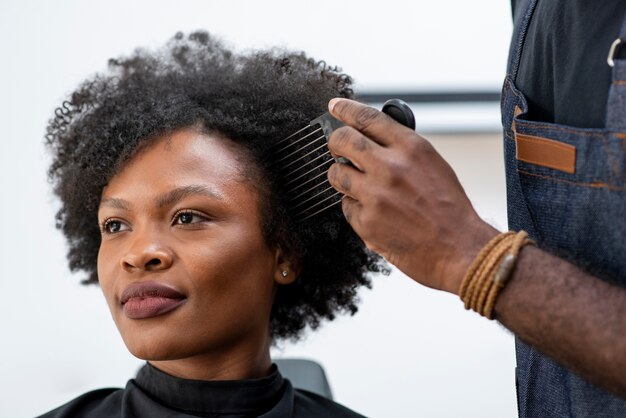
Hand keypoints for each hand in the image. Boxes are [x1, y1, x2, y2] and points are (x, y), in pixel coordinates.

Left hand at [326, 98, 497, 293]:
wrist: (460, 249)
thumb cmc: (450, 208)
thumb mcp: (433, 165)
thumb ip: (402, 149)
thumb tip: (373, 139)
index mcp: (411, 148)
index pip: (367, 118)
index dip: (345, 109)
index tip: (335, 106)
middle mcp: (390, 167)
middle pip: (342, 140)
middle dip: (335, 142)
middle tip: (337, 148)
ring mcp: (375, 195)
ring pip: (336, 173)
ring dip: (342, 177)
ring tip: (358, 185)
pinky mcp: (365, 221)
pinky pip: (346, 206)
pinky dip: (356, 208)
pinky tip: (375, 214)